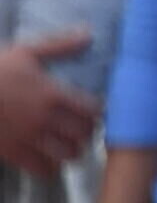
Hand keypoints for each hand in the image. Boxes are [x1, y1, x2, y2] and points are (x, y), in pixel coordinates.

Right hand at [0, 30, 98, 174]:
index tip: (94, 110)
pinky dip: (51, 167)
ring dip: (73, 150)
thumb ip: (60, 46)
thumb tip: (88, 34)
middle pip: (84, 134)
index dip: (98, 112)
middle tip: (83, 128)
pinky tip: (50, 159)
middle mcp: (45, 119)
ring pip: (68, 154)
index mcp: (52, 94)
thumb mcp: (26, 52)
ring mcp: (28, 138)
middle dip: (88, 131)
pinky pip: (42, 169)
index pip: (93, 110)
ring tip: (70, 144)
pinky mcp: (12, 152)